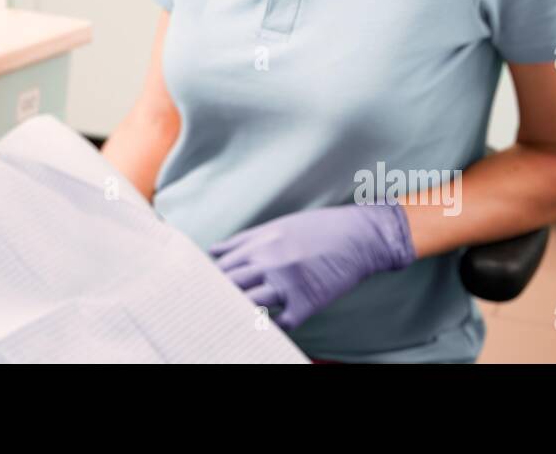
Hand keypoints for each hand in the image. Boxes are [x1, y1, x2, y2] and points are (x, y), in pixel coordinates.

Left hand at [209, 203, 415, 331]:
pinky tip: (264, 329)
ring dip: (239, 314)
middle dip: (216, 299)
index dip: (207, 282)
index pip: (222, 268)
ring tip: (227, 324)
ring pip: (250, 305)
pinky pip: (281, 323)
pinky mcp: (307, 302)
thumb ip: (242, 241)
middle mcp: (269, 263)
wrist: (359, 236)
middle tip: (202, 313)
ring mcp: (288, 284)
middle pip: (231, 287)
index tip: (197, 293)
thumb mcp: (277, 227)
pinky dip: (272, 327)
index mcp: (260, 244)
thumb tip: (213, 251)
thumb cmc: (317, 228)